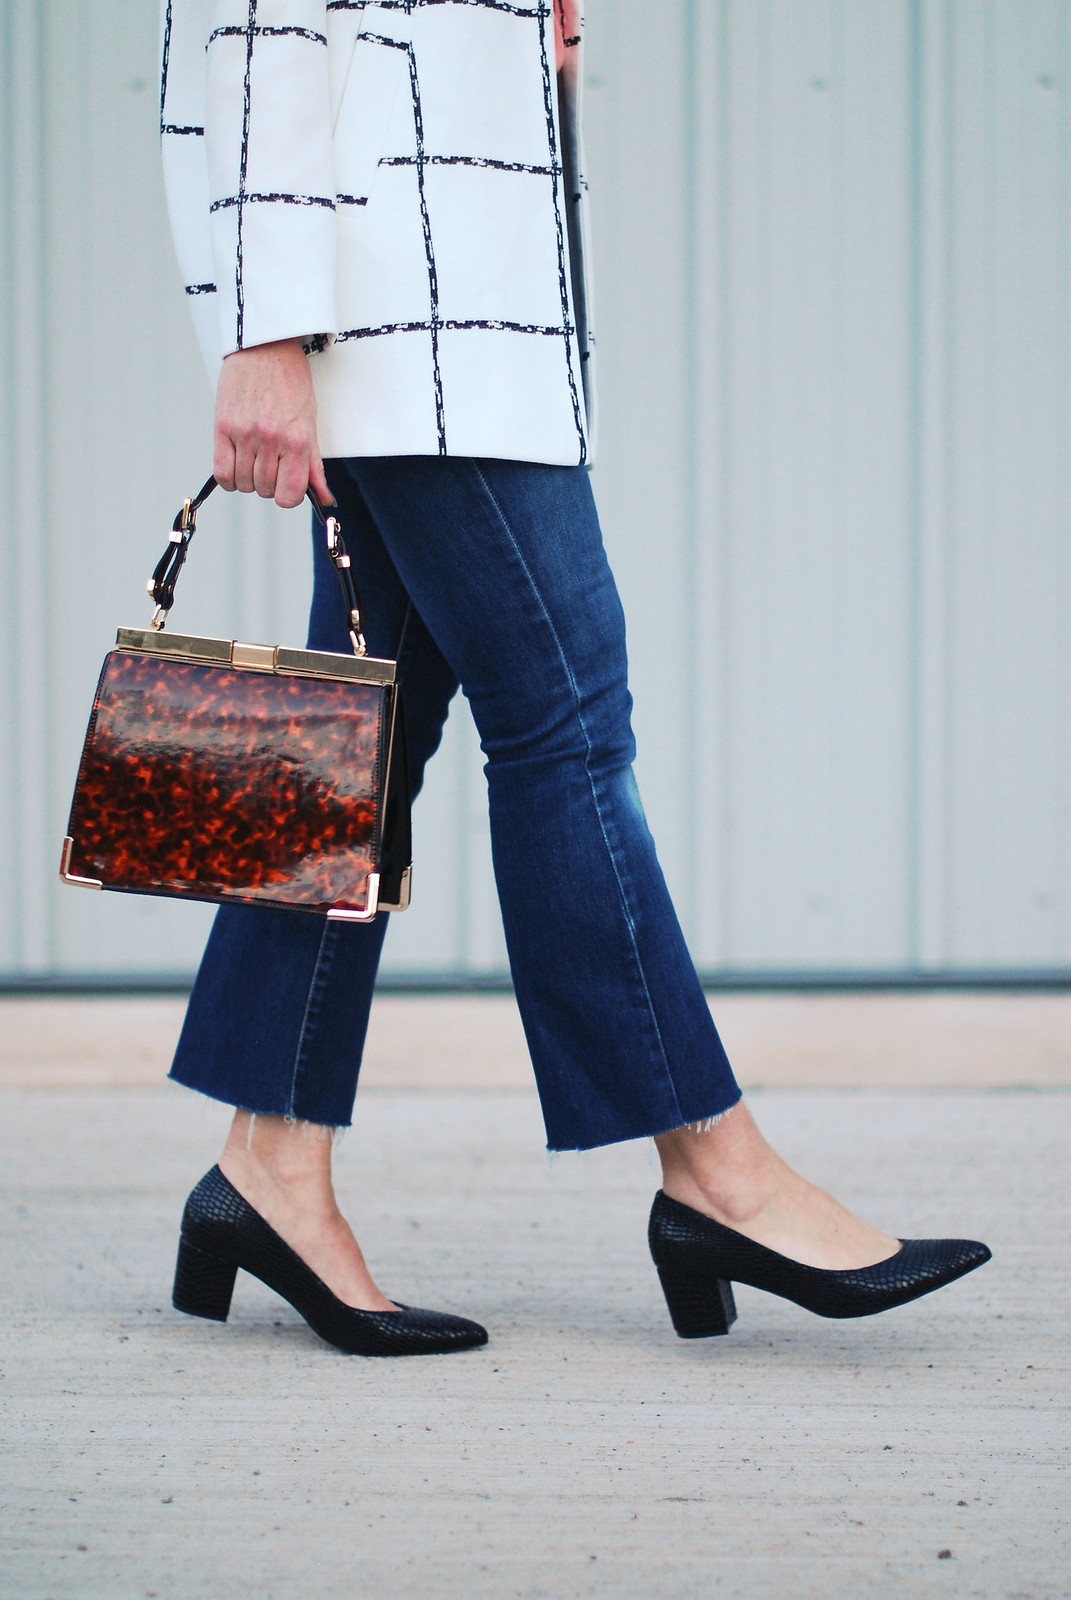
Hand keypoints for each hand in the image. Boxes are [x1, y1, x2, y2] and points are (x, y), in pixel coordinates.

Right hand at [213, 337, 331, 508]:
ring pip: (243, 483)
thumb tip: (323, 498)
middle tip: (271, 464)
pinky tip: (236, 466)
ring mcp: (244, 434)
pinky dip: (228, 477)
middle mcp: (270, 439)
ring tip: (254, 459)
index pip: (288, 495)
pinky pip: (222, 472)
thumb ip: (314, 465)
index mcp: (297, 440)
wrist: (265, 347)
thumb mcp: (309, 423)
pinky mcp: (222, 427)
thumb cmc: (290, 382)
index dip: (287, 496)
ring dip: (248, 479)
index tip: (286, 486)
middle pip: (264, 490)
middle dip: (268, 484)